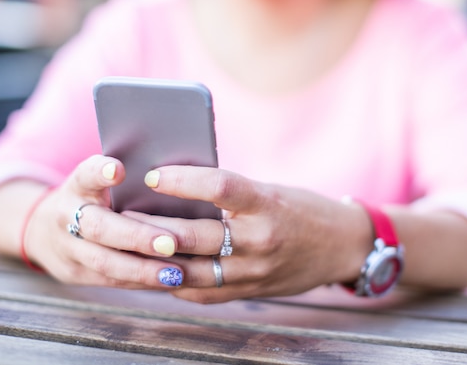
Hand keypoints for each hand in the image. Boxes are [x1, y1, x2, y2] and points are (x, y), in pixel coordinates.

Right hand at [23, 155, 196, 289]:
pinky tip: (167, 283)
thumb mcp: (98, 182)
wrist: (42, 229)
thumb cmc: (92, 198)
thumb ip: (127, 180)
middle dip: (136, 236)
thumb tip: (178, 178)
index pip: (85, 174)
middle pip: (98, 226)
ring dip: (142, 270)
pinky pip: (110, 281)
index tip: (118, 169)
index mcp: (77, 185)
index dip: (100, 172)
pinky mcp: (74, 274)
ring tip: (175, 274)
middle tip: (170, 243)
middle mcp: (66, 215)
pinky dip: (140, 282)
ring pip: (103, 262)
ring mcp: (67, 248)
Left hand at [128, 165, 372, 303]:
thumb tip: (179, 189)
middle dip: (153, 226)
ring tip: (130, 245)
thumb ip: (231, 195)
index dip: (182, 179)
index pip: (219, 186)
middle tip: (123, 214)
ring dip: (156, 259)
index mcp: (268, 204)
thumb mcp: (271, 191)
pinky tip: (158, 269)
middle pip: (195, 235)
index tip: (152, 174)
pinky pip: (203, 292)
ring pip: (192, 271)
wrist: (342, 247)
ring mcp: (255, 271)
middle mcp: (261, 240)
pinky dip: (177, 282)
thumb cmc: (303, 210)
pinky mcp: (251, 291)